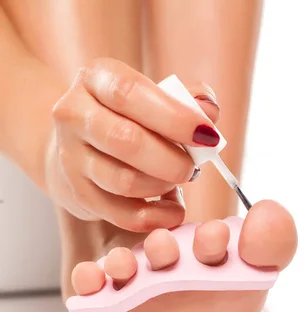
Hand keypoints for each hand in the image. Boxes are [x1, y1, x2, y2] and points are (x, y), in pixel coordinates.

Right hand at [45, 58, 219, 231]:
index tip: (207, 135)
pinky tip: (173, 209)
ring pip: (124, 181)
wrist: (76, 144)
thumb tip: (210, 111)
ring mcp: (71, 158)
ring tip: (176, 180)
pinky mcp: (79, 194)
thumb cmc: (124, 116)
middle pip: (126, 141)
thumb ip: (184, 98)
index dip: (173, 117)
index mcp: (95, 78)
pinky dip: (156, 217)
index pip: (130, 94)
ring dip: (163, 185)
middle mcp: (74, 115)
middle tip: (192, 167)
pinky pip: (122, 215)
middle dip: (172, 159)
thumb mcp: (148, 94)